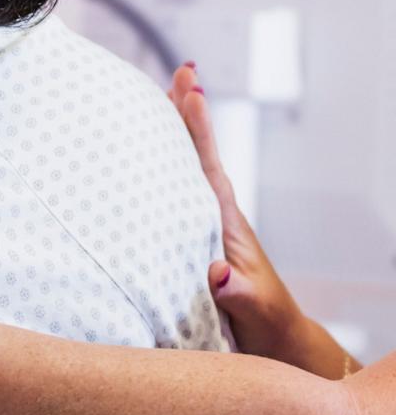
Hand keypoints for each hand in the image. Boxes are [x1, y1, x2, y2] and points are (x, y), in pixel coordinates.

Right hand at [168, 65, 355, 376]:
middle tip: (183, 71)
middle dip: (188, 114)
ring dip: (173, 133)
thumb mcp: (254, 313)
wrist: (274, 343)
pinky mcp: (190, 239)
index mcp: (228, 225)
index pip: (210, 168)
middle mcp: (215, 218)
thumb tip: (220, 273)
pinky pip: (170, 193)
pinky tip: (140, 157)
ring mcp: (203, 226)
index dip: (199, 130)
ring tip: (158, 95)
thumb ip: (239, 293)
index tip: (193, 91)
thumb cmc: (265, 327)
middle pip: (197, 156)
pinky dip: (158, 167)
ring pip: (183, 170)